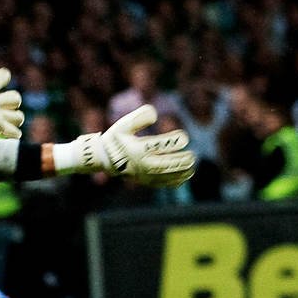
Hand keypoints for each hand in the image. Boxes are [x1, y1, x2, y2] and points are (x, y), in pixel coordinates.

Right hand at [71, 106, 196, 186]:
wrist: (104, 158)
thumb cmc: (116, 139)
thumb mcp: (124, 124)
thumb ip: (139, 117)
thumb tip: (155, 114)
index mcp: (135, 149)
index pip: (157, 146)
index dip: (172, 141)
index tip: (185, 137)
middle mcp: (140, 164)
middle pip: (164, 164)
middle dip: (180, 161)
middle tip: (193, 156)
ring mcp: (143, 175)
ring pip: (165, 176)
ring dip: (180, 172)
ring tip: (193, 166)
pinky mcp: (144, 181)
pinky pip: (161, 184)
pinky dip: (174, 182)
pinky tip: (186, 176)